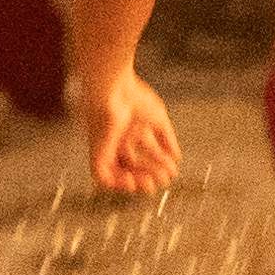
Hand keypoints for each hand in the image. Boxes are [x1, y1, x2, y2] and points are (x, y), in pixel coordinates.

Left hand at [80, 72, 180, 198]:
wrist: (112, 90)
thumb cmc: (134, 98)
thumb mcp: (158, 118)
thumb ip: (167, 138)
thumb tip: (177, 156)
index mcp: (133, 131)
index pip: (146, 154)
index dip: (159, 165)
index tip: (172, 172)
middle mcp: (119, 141)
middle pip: (133, 166)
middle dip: (149, 175)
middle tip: (163, 180)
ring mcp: (107, 147)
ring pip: (119, 173)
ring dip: (134, 182)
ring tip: (149, 184)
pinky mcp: (97, 152)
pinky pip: (101, 175)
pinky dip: (115, 183)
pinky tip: (130, 182)